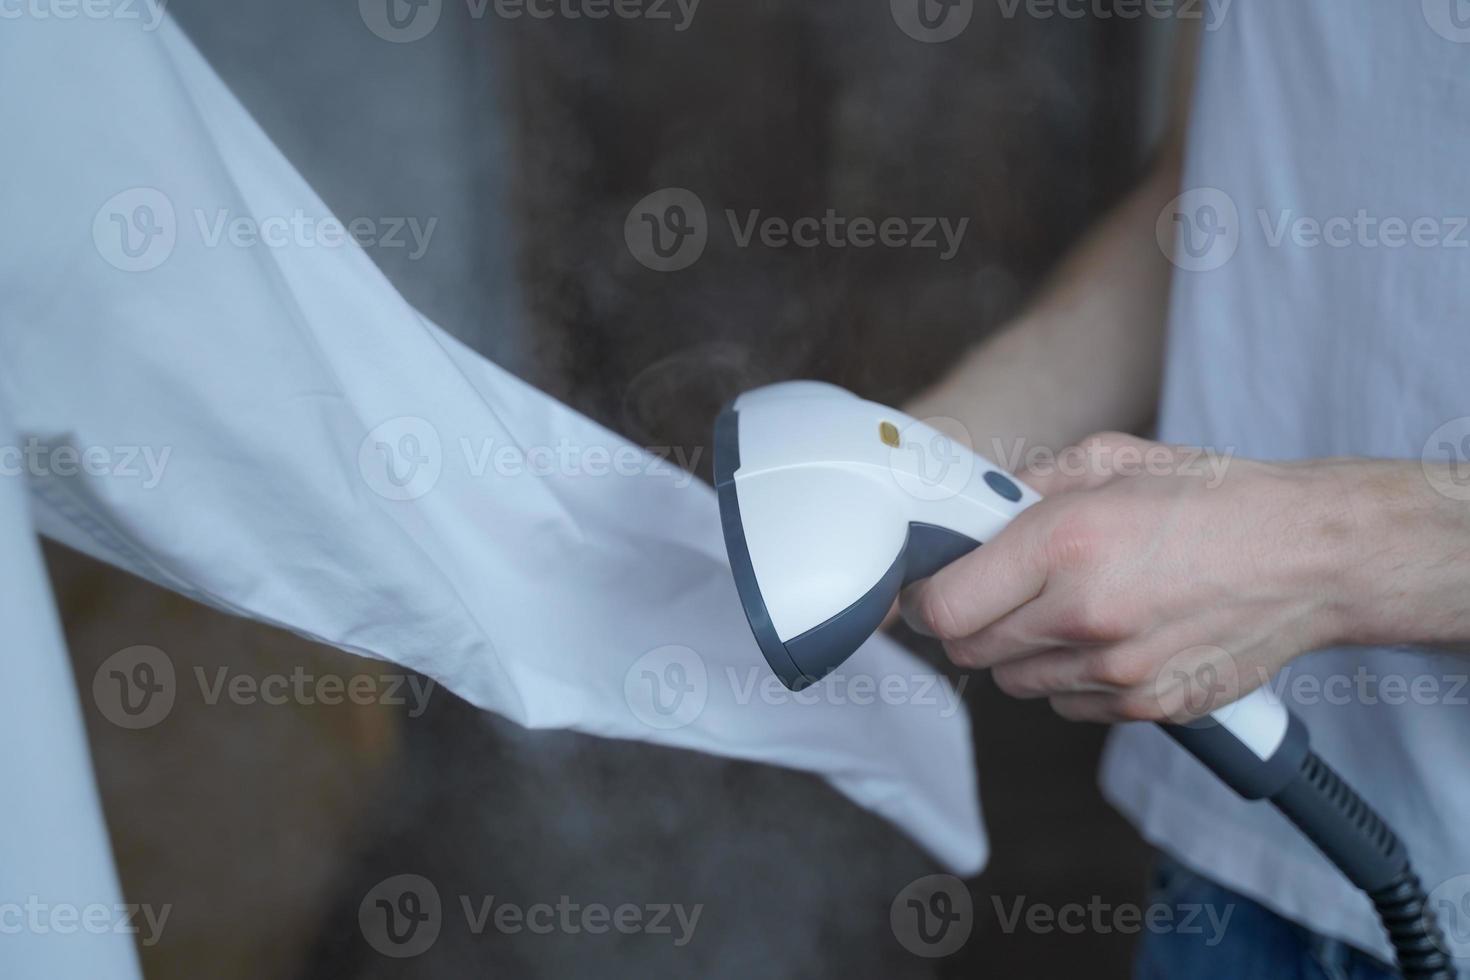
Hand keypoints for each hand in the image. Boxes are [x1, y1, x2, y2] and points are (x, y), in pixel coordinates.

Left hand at [899, 433, 1429, 723]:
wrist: (1312, 557)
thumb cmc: (1214, 498)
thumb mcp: (1112, 458)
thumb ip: (1028, 485)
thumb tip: (971, 510)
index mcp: (1066, 543)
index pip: (944, 606)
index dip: (924, 598)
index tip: (930, 585)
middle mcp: (1084, 614)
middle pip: (969, 650)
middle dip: (968, 621)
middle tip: (994, 591)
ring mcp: (1116, 671)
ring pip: (1014, 682)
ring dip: (1019, 651)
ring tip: (1065, 608)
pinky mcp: (1146, 708)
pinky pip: (1066, 705)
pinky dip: (1068, 678)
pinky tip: (1105, 637)